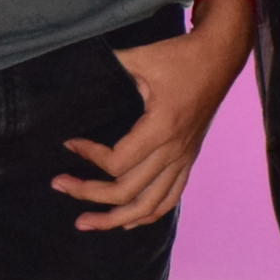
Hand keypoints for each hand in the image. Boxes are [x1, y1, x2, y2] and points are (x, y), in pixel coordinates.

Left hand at [54, 2, 252, 229]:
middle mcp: (174, 150)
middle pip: (127, 192)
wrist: (220, 57)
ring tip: (85, 223)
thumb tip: (75, 71)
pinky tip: (126, 222)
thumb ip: (109, 67)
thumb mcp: (142, 57)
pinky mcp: (188, 158)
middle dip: (88, 193)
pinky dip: (147, 216)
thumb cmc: (181, 57)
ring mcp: (183, 158)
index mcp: (162, 127)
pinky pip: (170, 198)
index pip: (118, 162)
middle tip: (59, 185)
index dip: (89, 157)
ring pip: (149, 206)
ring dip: (115, 219)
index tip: (70, 143)